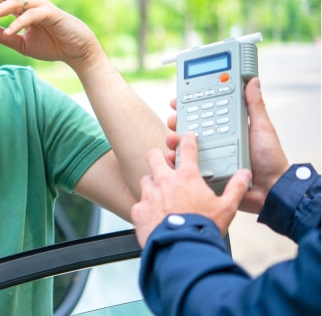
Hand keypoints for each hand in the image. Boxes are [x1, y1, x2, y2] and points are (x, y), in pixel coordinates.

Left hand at [0, 0, 102, 69]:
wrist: (76, 51)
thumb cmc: (51, 45)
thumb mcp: (21, 43)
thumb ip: (4, 36)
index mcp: (23, 7)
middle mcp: (31, 1)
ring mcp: (41, 5)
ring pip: (14, 0)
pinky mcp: (50, 13)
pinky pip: (30, 15)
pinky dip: (17, 23)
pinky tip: (9, 33)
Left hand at [131, 133, 250, 247]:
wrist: (182, 249)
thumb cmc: (203, 228)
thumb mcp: (226, 208)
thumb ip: (236, 189)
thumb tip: (245, 175)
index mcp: (187, 177)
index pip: (187, 149)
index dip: (187, 139)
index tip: (186, 136)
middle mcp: (165, 181)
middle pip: (153, 155)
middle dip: (157, 156)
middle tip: (162, 163)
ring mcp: (149, 194)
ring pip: (145, 180)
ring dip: (152, 185)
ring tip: (160, 196)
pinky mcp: (138, 210)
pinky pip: (139, 204)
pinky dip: (146, 208)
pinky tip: (153, 216)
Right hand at [163, 78, 289, 213]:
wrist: (271, 188)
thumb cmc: (270, 160)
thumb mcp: (262, 128)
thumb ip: (255, 105)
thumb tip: (253, 81)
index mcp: (226, 129)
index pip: (203, 113)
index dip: (189, 106)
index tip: (178, 100)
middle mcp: (215, 142)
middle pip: (188, 129)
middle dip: (176, 122)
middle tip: (173, 120)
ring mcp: (209, 158)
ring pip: (184, 147)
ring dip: (174, 141)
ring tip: (173, 139)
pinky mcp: (206, 174)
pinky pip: (187, 167)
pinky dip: (176, 163)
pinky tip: (173, 158)